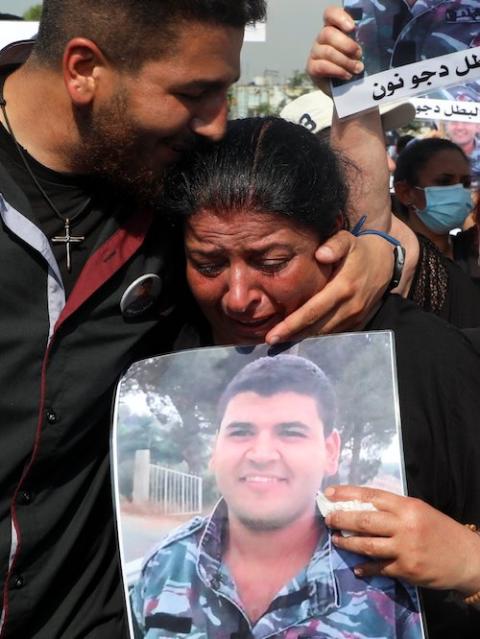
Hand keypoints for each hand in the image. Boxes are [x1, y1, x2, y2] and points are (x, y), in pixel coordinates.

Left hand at [265, 232, 391, 342]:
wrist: (387, 263)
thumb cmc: (359, 251)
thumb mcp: (347, 240)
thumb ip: (334, 245)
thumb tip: (320, 254)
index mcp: (343, 287)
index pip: (313, 311)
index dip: (292, 324)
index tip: (273, 335)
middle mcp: (350, 307)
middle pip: (316, 328)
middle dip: (293, 336)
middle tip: (270, 342)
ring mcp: (355, 317)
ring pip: (325, 334)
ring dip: (304, 339)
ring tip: (282, 342)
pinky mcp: (358, 323)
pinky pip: (335, 334)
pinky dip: (318, 338)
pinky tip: (302, 337)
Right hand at [307, 5, 363, 91]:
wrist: (349, 90)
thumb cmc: (355, 66)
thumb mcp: (360, 51)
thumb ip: (360, 41)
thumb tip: (368, 36)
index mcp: (334, 28)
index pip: (330, 14)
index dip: (339, 18)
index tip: (352, 28)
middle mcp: (322, 38)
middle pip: (328, 34)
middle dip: (346, 45)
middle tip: (359, 54)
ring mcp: (315, 53)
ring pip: (327, 52)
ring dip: (345, 61)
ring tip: (357, 69)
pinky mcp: (311, 68)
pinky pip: (322, 66)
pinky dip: (337, 71)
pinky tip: (347, 75)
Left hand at [324, 485, 479, 593]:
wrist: (467, 558)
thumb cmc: (440, 530)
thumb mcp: (419, 511)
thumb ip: (393, 509)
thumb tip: (360, 508)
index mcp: (407, 506)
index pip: (371, 496)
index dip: (347, 494)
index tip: (329, 493)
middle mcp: (404, 526)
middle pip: (365, 521)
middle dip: (341, 519)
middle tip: (328, 519)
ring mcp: (405, 549)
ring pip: (367, 545)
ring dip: (348, 543)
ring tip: (336, 539)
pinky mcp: (406, 570)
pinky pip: (379, 568)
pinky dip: (365, 568)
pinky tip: (357, 567)